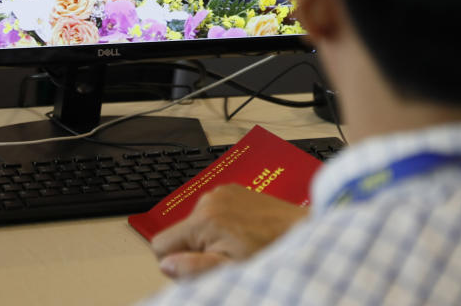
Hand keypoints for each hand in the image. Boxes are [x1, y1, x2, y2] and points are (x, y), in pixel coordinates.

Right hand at [150, 184, 308, 279]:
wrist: (300, 230)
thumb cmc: (268, 251)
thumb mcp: (229, 269)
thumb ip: (193, 268)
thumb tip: (166, 264)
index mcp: (202, 220)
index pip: (160, 243)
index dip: (176, 261)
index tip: (200, 265)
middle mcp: (208, 199)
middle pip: (179, 233)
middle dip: (195, 248)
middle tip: (225, 257)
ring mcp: (221, 192)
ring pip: (196, 222)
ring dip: (210, 235)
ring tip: (238, 244)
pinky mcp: (233, 190)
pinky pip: (213, 210)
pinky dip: (222, 222)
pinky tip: (243, 231)